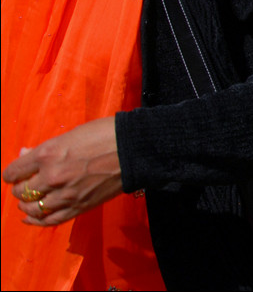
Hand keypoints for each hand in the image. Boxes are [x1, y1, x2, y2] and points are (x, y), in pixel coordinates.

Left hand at [2, 117, 123, 225]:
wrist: (134, 149)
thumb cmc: (105, 135)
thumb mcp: (71, 135)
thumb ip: (45, 149)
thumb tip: (25, 155)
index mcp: (47, 154)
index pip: (13, 172)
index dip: (12, 174)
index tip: (17, 173)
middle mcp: (51, 176)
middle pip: (21, 192)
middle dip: (21, 189)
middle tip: (28, 184)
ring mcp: (65, 194)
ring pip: (32, 208)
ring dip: (27, 205)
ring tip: (30, 200)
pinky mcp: (78, 207)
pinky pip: (49, 220)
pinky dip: (36, 221)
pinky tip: (31, 219)